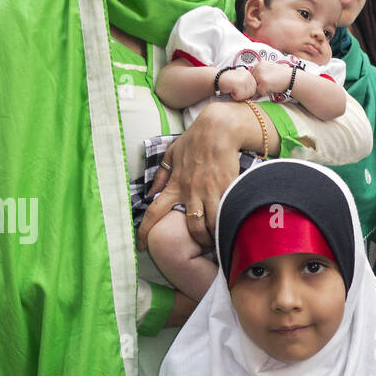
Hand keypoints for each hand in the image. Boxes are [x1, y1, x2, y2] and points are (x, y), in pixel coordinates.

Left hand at [138, 102, 245, 250]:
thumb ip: (161, 175)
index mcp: (175, 184)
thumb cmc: (195, 140)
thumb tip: (149, 194)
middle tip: (204, 244)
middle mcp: (191, 192)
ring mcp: (210, 192)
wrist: (218, 129)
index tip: (142, 245)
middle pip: (192, 228)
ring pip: (211, 226)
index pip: (155, 211)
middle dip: (198, 240)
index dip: (146, 231)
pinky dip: (228, 224)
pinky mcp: (227, 189)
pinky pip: (227, 214)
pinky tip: (232, 226)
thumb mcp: (171, 154)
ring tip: (219, 239)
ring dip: (215, 237)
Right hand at [220, 67, 257, 101]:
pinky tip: (230, 89)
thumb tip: (255, 96)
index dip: (246, 92)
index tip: (238, 88)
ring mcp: (244, 79)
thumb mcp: (240, 82)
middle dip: (243, 94)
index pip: (254, 89)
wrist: (216, 77)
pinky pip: (240, 96)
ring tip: (232, 89)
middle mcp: (248, 76)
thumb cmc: (228, 82)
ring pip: (246, 95)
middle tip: (235, 89)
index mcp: (249, 75)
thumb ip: (247, 86)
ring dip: (239, 95)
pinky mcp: (240, 83)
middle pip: (252, 93)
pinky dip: (235, 96)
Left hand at [251, 59, 293, 96]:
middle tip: (271, 83)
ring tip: (272, 85)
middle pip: (253, 81)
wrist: (292, 78)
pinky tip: (273, 88)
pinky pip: (260, 92)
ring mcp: (260, 75)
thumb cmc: (282, 75)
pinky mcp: (263, 83)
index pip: (252, 74)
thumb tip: (253, 79)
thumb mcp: (270, 68)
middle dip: (260, 84)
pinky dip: (266, 93)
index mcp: (260, 63)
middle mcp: (258, 68)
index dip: (259, 79)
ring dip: (263, 89)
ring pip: (255, 87)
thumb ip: (261, 71)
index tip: (268, 79)